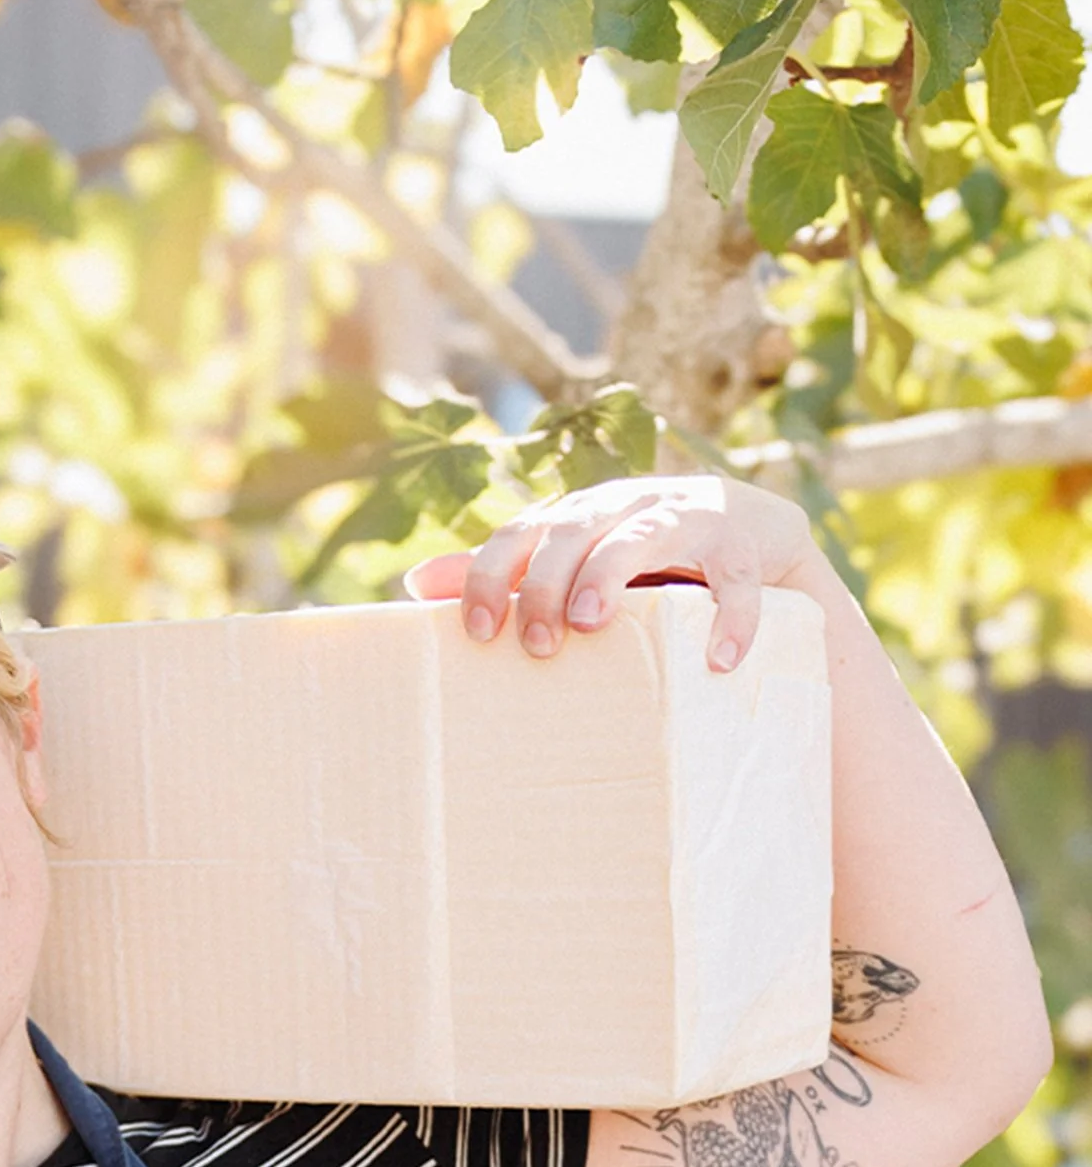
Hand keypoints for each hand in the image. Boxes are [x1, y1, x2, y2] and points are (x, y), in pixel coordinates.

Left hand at [403, 475, 823, 673]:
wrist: (752, 532)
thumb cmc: (642, 560)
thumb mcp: (570, 565)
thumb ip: (505, 573)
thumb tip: (414, 584)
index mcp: (576, 517)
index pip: (520, 533)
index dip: (490, 574)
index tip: (476, 629)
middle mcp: (624, 505)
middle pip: (572, 531)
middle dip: (546, 584)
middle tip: (536, 645)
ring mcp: (686, 517)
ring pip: (641, 534)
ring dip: (610, 574)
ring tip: (590, 622)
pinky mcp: (744, 543)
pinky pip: (737, 576)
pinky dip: (732, 616)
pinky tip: (718, 660)